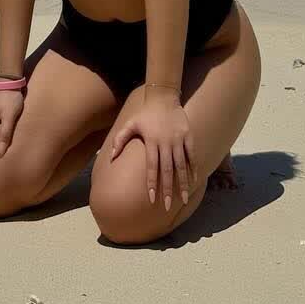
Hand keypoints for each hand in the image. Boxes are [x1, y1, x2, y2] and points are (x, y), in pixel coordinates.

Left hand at [105, 89, 194, 210]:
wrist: (163, 97)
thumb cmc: (145, 114)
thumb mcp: (130, 124)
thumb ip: (120, 140)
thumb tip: (110, 157)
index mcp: (151, 141)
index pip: (151, 167)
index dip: (151, 183)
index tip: (151, 199)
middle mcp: (166, 142)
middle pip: (167, 170)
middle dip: (167, 189)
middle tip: (167, 206)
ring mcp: (178, 140)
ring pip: (181, 165)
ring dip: (183, 183)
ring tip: (184, 200)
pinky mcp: (188, 136)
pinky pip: (192, 155)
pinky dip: (193, 168)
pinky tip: (194, 181)